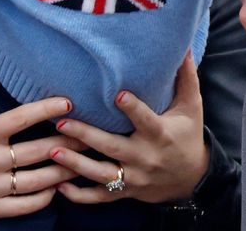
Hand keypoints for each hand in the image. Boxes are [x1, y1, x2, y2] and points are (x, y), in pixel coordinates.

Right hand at [0, 54, 83, 222]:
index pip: (20, 118)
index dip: (46, 109)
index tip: (69, 102)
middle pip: (38, 150)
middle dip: (68, 142)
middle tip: (92, 134)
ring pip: (37, 180)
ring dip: (63, 170)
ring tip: (83, 161)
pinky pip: (23, 205)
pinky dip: (43, 197)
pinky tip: (57, 188)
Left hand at [50, 52, 207, 204]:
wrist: (192, 178)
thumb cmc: (188, 135)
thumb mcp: (191, 107)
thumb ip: (186, 78)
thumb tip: (183, 48)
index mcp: (160, 134)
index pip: (146, 120)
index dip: (133, 108)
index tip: (118, 94)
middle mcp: (145, 157)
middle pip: (112, 147)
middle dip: (86, 136)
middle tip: (62, 123)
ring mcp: (133, 177)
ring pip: (101, 174)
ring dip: (76, 164)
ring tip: (53, 152)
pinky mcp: (125, 191)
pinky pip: (100, 197)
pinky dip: (79, 195)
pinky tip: (58, 185)